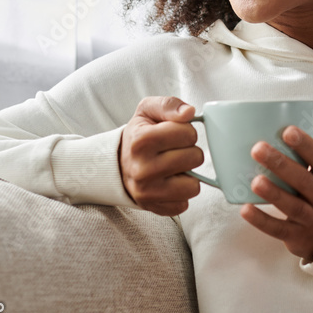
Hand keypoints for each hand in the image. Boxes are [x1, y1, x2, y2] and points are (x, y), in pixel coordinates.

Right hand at [118, 96, 202, 214]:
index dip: (186, 131)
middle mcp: (142, 169)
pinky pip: (185, 204)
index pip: (189, 134)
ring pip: (194, 185)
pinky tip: (169, 183)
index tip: (174, 134)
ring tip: (173, 167)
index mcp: (141, 141)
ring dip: (188, 175)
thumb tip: (189, 112)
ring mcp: (148, 192)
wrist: (117, 164)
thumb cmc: (139, 135)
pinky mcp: (154, 208)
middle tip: (173, 151)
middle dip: (189, 151)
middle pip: (195, 158)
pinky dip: (180, 193)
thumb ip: (169, 105)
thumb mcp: (147, 110)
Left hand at [241, 116, 312, 261]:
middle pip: (304, 180)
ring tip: (255, 180)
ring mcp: (311, 219)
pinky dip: (261, 220)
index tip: (287, 130)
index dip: (306, 145)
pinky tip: (245, 209)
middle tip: (258, 148)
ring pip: (292, 205)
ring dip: (273, 193)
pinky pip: (278, 229)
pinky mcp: (296, 236)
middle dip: (281, 164)